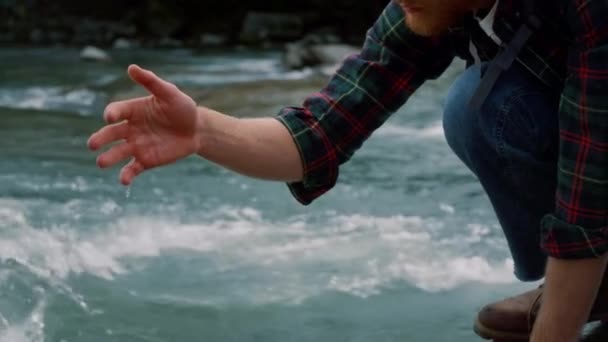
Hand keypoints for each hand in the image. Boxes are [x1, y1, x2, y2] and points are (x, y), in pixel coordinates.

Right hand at [88, 64, 199, 184]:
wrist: (197, 130)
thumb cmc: (182, 108)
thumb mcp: (169, 93)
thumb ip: (151, 82)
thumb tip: (131, 67)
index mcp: (132, 110)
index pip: (116, 111)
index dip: (112, 114)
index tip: (111, 117)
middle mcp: (130, 129)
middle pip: (110, 134)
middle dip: (100, 139)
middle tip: (92, 144)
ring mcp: (137, 145)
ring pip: (117, 153)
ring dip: (108, 158)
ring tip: (101, 163)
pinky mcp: (145, 160)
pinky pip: (132, 168)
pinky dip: (126, 175)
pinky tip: (124, 180)